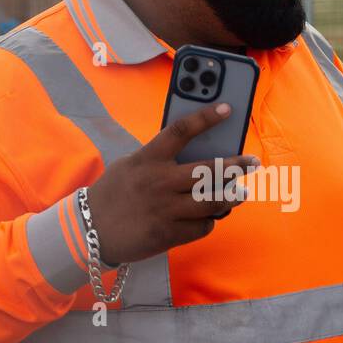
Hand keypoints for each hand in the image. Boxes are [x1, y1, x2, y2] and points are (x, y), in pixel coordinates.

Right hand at [84, 103, 259, 264]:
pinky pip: (201, 227)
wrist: (90, 230)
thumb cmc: (113, 193)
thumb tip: (195, 156)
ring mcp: (165, 209)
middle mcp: (159, 181)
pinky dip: (208, 221)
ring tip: (240, 193)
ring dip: (231, 197)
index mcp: (148, 158)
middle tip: (253, 162)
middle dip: (236, 166)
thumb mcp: (130, 166)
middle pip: (208, 170)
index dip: (206, 117)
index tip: (227, 109)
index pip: (181, 131)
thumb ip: (159, 160)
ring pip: (212, 201)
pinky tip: (208, 218)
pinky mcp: (168, 234)